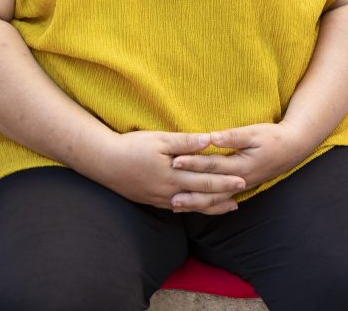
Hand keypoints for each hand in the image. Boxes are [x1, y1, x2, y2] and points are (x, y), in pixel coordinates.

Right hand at [94, 131, 245, 214]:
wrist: (104, 163)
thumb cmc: (132, 147)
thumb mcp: (159, 139)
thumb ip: (185, 142)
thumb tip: (209, 140)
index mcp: (173, 175)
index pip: (205, 180)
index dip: (225, 181)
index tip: (243, 179)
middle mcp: (169, 192)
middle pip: (202, 196)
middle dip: (224, 194)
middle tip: (243, 191)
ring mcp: (161, 199)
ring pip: (193, 205)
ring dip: (212, 206)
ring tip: (229, 206)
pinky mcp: (153, 201)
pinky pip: (179, 208)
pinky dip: (195, 207)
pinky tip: (201, 206)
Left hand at [170, 123, 307, 200]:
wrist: (292, 149)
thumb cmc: (272, 137)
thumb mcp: (254, 132)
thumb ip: (232, 136)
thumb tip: (211, 137)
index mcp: (241, 165)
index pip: (212, 165)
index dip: (192, 162)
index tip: (174, 160)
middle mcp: (240, 180)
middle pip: (210, 188)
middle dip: (189, 191)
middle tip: (168, 195)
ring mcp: (241, 187)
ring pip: (215, 200)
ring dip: (195, 203)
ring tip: (176, 206)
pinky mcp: (241, 188)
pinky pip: (221, 200)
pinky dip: (207, 204)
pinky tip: (194, 206)